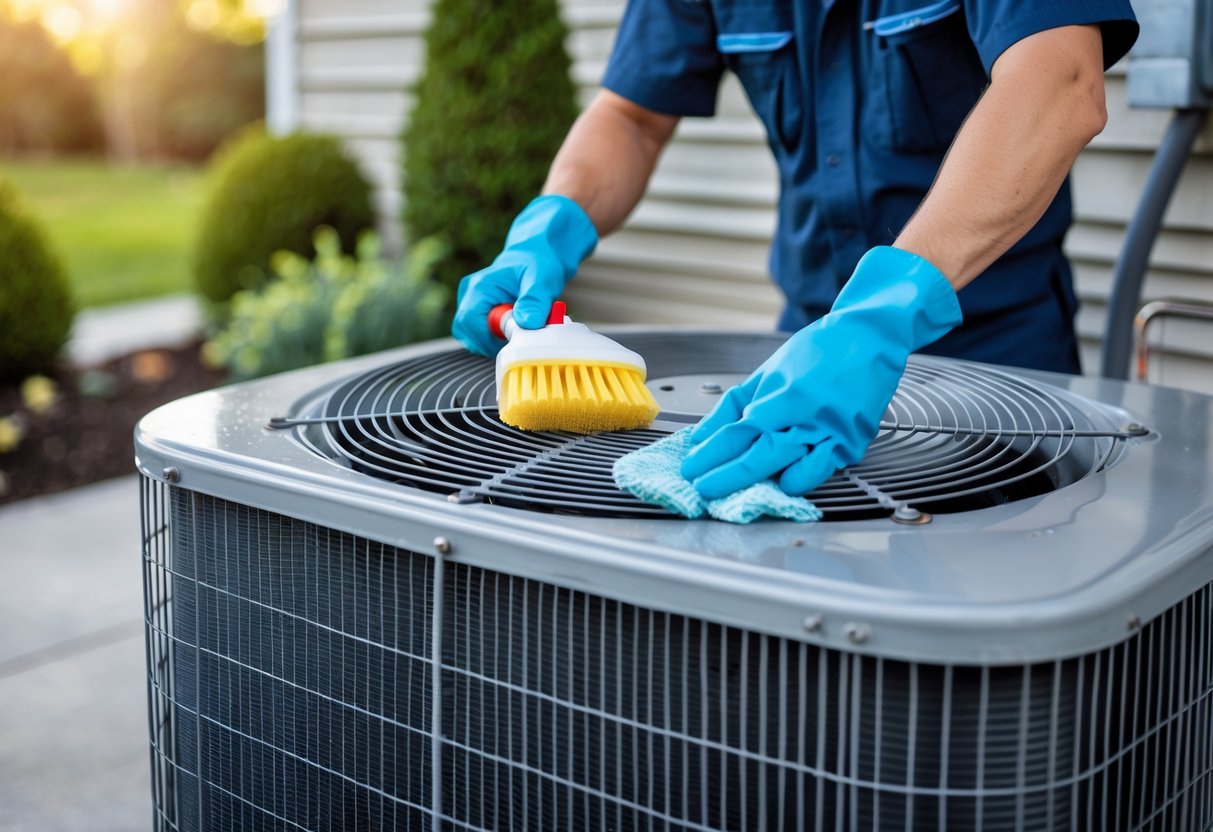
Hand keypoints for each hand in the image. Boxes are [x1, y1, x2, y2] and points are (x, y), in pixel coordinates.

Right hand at [452, 194, 597, 355]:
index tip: (514, 340)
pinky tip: (512, 327)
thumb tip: (527, 323)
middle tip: (517, 337)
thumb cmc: (538, 264)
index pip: (470, 323)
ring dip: (493, 341)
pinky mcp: (475, 310)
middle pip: (465, 332)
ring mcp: (469, 302)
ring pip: (469, 336)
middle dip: (490, 343)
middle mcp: (468, 293)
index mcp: (480, 286)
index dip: (490, 339)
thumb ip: (534, 301)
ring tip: (516, 328)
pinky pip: (477, 334)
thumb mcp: (542, 280)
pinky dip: (494, 338)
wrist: (537, 256)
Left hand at [681, 246, 962, 498]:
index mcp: (781, 395)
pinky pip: (823, 469)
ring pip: (789, 465)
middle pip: (759, 454)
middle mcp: (804, 415)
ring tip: (732, 495)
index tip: (691, 468)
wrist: (870, 336)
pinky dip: (802, 480)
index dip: (711, 454)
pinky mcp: (852, 442)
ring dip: (758, 483)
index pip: (737, 432)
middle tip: (702, 488)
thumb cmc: (818, 350)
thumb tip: (704, 434)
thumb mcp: (768, 371)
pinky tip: (783, 484)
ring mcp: (830, 431)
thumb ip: (735, 405)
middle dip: (727, 476)